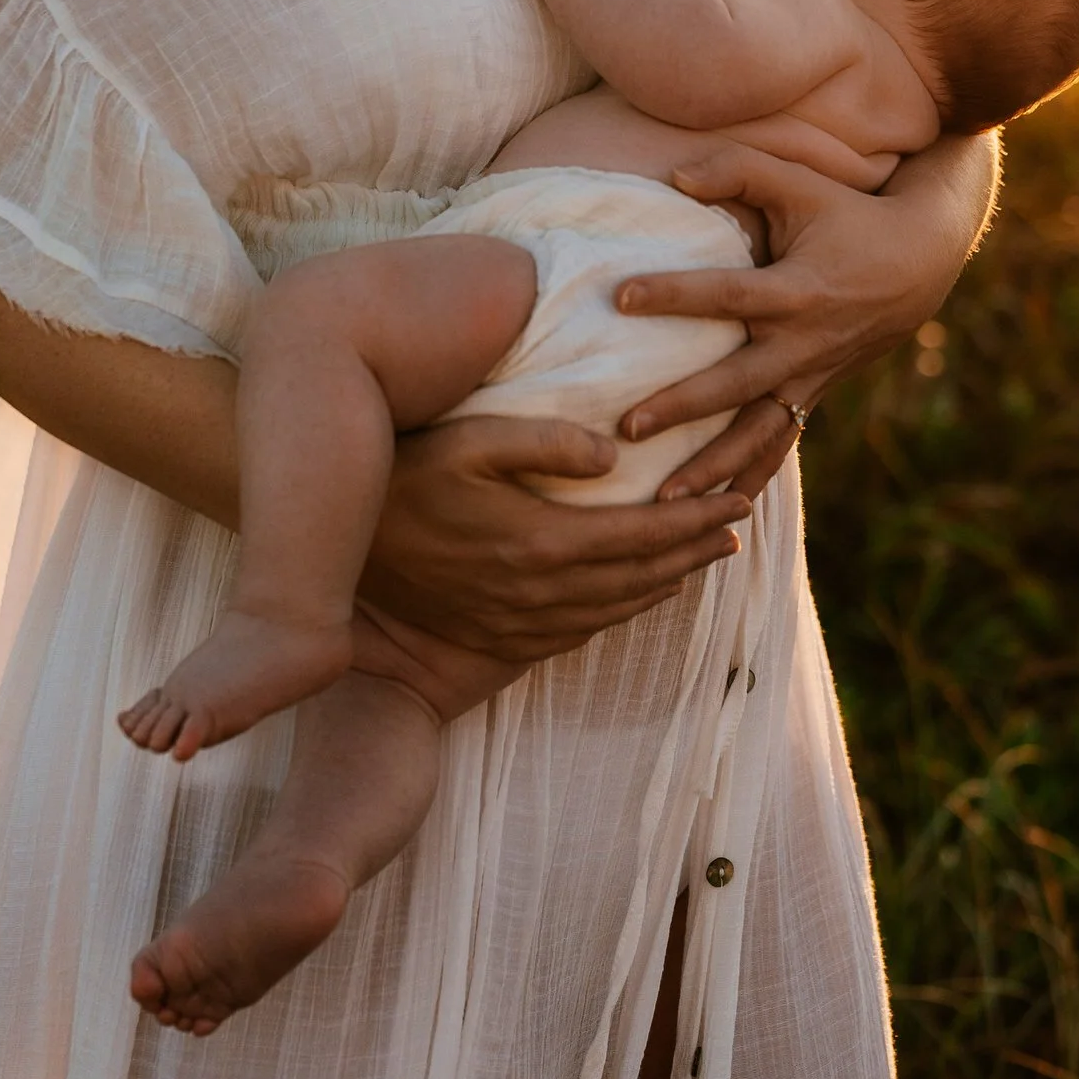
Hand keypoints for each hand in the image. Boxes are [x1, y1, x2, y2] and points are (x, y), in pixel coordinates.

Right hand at [358, 411, 752, 666]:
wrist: (339, 555)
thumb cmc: (405, 477)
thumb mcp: (469, 441)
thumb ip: (544, 441)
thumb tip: (614, 454)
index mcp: (544, 541)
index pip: (643, 532)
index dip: (696, 517)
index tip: (740, 500)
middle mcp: (542, 592)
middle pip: (642, 574)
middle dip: (695, 548)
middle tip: (737, 526)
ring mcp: (521, 622)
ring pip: (617, 608)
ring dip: (668, 581)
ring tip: (703, 556)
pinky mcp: (501, 637)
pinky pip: (582, 629)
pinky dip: (623, 611)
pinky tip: (638, 594)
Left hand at [611, 134, 997, 498]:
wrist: (919, 263)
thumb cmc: (849, 212)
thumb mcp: (799, 181)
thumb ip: (737, 170)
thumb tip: (674, 178)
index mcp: (797, 290)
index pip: (726, 295)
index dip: (673, 294)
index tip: (619, 297)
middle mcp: (804, 343)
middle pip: (735, 384)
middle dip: (681, 407)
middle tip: (626, 427)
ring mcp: (812, 376)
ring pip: (758, 433)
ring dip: (713, 467)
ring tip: (662, 499)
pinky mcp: (815, 395)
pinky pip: (780, 444)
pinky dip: (751, 477)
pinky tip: (715, 514)